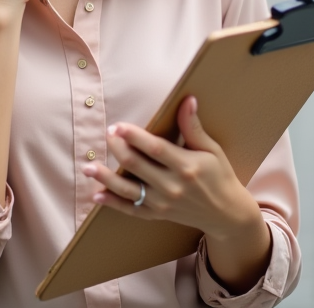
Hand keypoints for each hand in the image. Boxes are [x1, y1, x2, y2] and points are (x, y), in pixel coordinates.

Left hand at [83, 97, 260, 241]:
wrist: (226, 213)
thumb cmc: (220, 176)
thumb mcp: (212, 150)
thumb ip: (194, 127)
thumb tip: (188, 100)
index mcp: (187, 167)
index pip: (156, 149)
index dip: (135, 137)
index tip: (119, 126)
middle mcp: (173, 186)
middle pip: (138, 166)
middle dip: (118, 150)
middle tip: (107, 135)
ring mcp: (163, 203)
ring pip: (128, 190)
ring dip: (106, 178)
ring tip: (88, 167)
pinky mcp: (157, 214)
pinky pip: (131, 210)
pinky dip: (113, 204)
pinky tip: (96, 195)